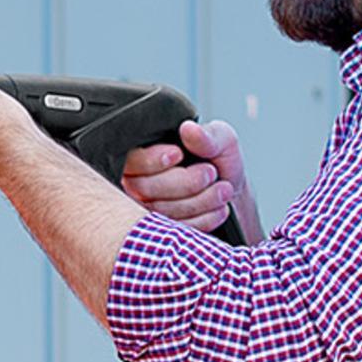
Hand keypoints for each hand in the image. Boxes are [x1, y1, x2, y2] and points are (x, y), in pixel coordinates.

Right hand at [121, 118, 250, 238]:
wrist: (230, 193)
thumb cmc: (219, 162)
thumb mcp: (221, 140)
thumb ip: (206, 136)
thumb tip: (189, 130)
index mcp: (146, 154)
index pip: (131, 160)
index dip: (151, 161)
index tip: (178, 155)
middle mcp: (138, 182)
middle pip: (143, 188)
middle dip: (184, 183)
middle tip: (211, 173)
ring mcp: (146, 208)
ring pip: (159, 211)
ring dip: (198, 201)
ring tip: (223, 190)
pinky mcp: (159, 231)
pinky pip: (172, 230)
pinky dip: (201, 220)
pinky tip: (219, 210)